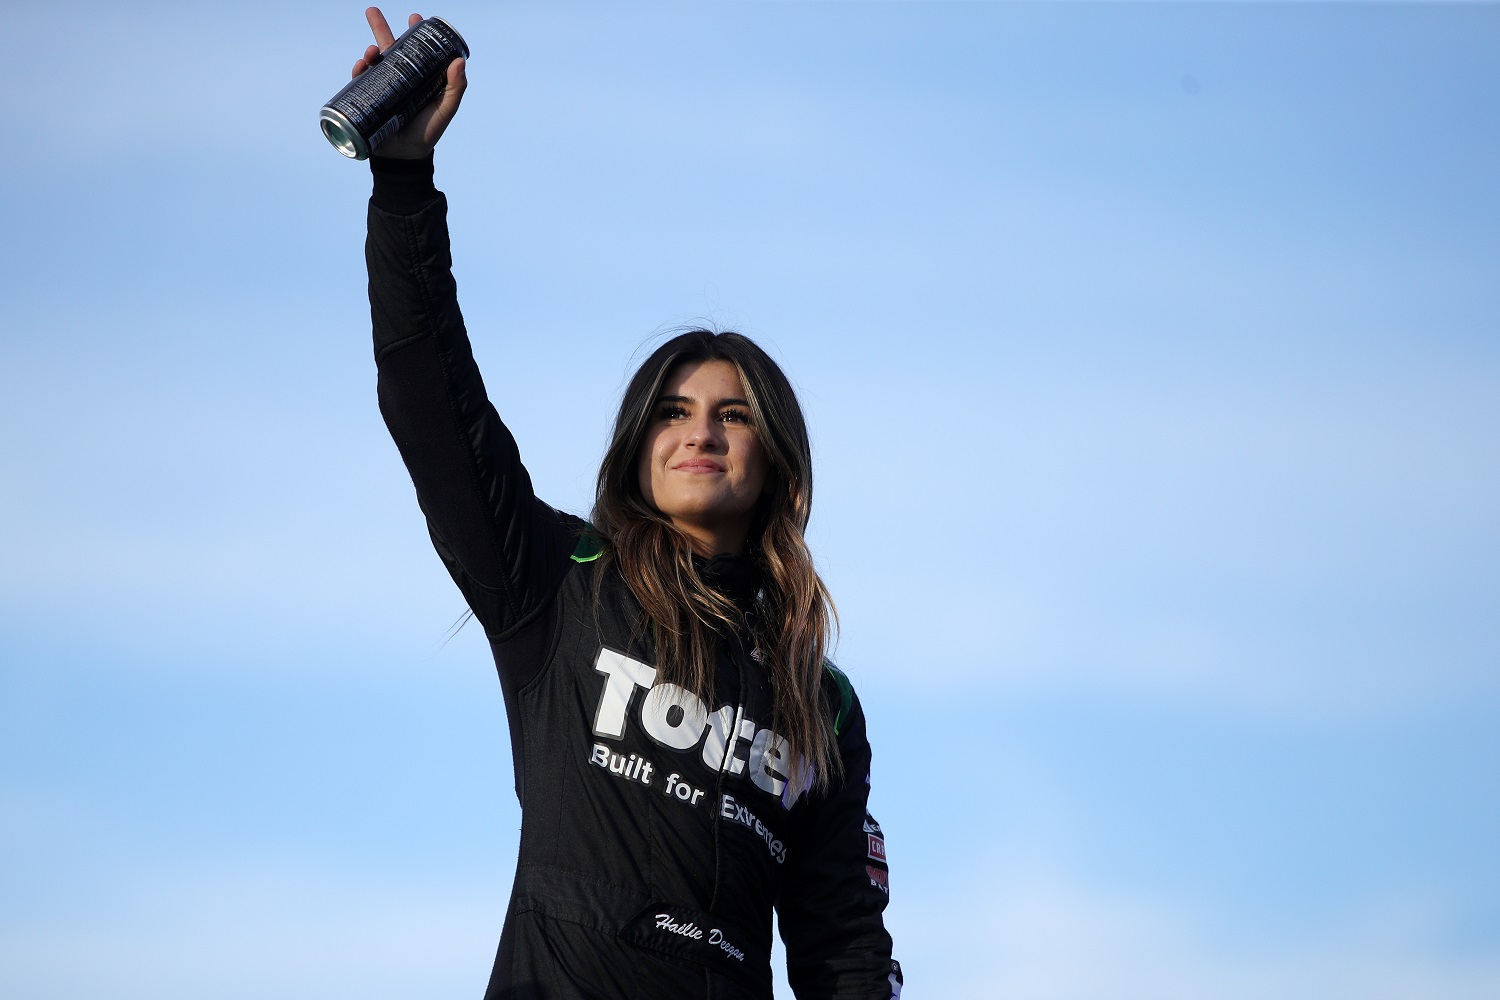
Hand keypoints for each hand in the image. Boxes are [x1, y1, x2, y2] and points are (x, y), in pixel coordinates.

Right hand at [351, 7, 466, 158]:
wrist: (405, 158)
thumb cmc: (428, 132)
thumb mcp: (446, 109)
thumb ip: (456, 88)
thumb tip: (458, 61)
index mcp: (418, 77)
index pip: (416, 50)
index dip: (415, 33)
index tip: (415, 17)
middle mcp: (399, 79)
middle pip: (389, 49)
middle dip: (380, 28)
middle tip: (372, 11)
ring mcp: (382, 88)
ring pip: (373, 62)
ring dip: (370, 50)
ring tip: (372, 49)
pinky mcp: (368, 99)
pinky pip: (359, 80)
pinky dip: (359, 70)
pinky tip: (361, 65)